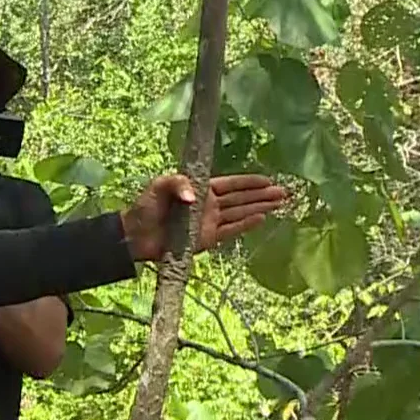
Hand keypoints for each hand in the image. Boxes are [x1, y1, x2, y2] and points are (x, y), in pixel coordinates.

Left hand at [121, 174, 290, 261]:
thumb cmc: (145, 207)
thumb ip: (177, 184)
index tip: (268, 179)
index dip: (249, 182)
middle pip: (241, 199)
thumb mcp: (158, 186)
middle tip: (284, 192)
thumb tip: (194, 196)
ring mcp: (209, 223)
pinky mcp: (206, 240)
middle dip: (262, 195)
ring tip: (280, 204)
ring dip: (259, 208)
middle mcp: (209, 205)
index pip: (231, 184)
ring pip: (240, 213)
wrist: (135, 236)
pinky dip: (245, 226)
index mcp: (200, 188)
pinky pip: (230, 231)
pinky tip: (261, 219)